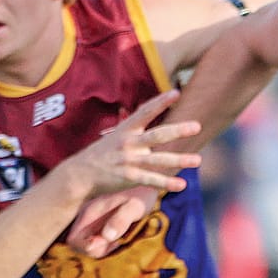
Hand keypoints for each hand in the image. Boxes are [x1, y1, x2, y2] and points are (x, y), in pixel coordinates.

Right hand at [59, 89, 201, 201]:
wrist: (79, 175)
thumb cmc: (101, 154)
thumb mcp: (114, 136)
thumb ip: (133, 126)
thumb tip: (148, 110)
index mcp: (125, 129)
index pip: (145, 112)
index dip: (160, 102)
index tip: (176, 92)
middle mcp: (128, 143)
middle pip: (157, 135)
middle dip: (178, 130)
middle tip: (197, 126)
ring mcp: (128, 161)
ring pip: (158, 160)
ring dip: (179, 160)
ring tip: (198, 160)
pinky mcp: (127, 178)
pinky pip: (150, 180)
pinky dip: (166, 183)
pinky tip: (181, 185)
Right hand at [65, 190, 155, 257]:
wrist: (147, 181)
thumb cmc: (142, 193)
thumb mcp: (135, 206)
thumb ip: (121, 220)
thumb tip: (107, 236)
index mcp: (90, 211)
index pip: (73, 239)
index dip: (86, 247)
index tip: (107, 241)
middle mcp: (87, 216)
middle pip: (78, 244)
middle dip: (97, 248)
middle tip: (118, 240)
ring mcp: (92, 218)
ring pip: (88, 242)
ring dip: (104, 246)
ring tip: (121, 236)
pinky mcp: (99, 220)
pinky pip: (96, 238)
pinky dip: (107, 242)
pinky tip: (120, 234)